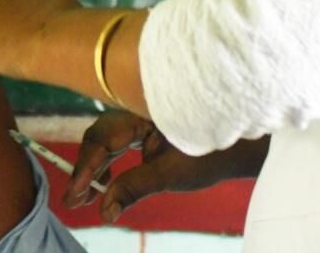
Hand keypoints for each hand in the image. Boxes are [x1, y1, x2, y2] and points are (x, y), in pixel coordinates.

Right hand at [66, 112, 267, 222]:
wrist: (245, 144)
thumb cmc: (212, 153)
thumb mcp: (172, 174)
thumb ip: (134, 188)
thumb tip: (105, 211)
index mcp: (142, 110)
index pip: (103, 137)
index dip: (86, 168)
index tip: (75, 196)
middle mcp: (137, 107)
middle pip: (100, 135)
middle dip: (86, 168)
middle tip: (75, 200)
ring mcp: (140, 115)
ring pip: (106, 137)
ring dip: (94, 166)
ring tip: (83, 196)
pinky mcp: (145, 125)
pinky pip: (118, 140)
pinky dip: (108, 160)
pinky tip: (103, 181)